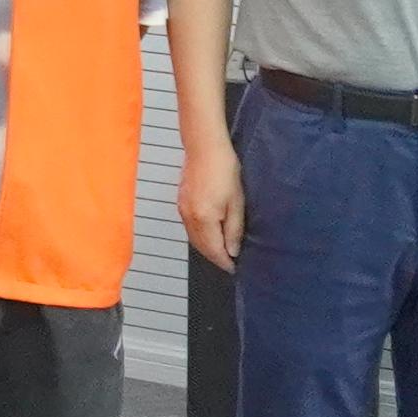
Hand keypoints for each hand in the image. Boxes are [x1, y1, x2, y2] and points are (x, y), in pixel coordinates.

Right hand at [176, 137, 245, 270]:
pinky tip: (209, 233)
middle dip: (214, 257)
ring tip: (221, 250)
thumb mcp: (236, 202)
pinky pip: (189, 228)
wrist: (204, 148)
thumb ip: (233, 229)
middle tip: (228, 262)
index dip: (224, 261)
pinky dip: (199, 236)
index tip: (234, 268)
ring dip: (206, 248)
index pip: (214, 250)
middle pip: (201, 247)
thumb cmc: (225, 171)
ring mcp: (182, 210)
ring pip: (193, 238)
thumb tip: (232, 251)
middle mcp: (189, 218)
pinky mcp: (180, 202)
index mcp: (204, 219)